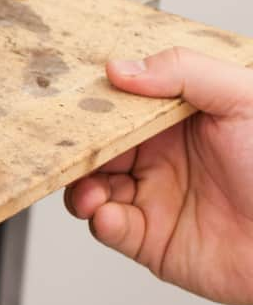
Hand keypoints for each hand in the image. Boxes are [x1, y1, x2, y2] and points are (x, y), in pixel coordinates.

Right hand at [65, 47, 252, 304]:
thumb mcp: (242, 98)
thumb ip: (184, 71)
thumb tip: (122, 67)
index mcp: (173, 122)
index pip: (117, 110)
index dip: (92, 110)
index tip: (72, 110)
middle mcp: (157, 158)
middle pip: (96, 150)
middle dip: (76, 153)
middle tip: (70, 155)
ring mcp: (152, 198)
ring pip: (91, 189)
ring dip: (80, 190)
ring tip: (89, 193)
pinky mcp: (149, 238)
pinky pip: (110, 228)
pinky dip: (101, 222)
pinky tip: (110, 215)